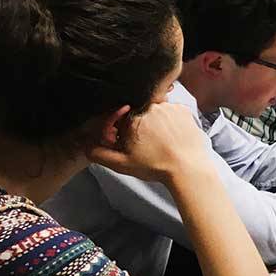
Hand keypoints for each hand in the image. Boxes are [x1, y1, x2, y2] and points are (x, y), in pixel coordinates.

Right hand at [87, 102, 210, 184]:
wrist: (188, 169)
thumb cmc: (157, 166)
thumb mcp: (122, 163)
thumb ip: (100, 154)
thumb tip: (87, 146)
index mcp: (133, 117)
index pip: (122, 117)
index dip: (125, 130)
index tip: (132, 140)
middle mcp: (150, 107)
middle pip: (140, 112)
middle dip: (141, 126)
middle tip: (150, 143)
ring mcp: (169, 107)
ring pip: (157, 110)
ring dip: (157, 121)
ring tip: (163, 140)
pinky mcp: (184, 110)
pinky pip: (173, 111)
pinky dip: (172, 121)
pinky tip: (173, 135)